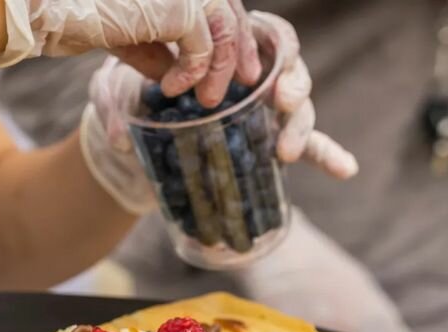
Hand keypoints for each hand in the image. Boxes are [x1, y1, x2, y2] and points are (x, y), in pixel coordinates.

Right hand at [0, 0, 261, 106]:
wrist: (46, 9)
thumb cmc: (73, 15)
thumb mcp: (125, 35)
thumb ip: (154, 47)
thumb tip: (174, 70)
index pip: (216, 0)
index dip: (232, 31)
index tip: (239, 66)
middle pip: (230, 7)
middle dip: (241, 48)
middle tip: (245, 83)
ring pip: (225, 26)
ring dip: (221, 68)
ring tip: (206, 100)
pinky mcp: (177, 5)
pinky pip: (202, 47)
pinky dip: (193, 73)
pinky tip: (171, 89)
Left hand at [79, 12, 357, 214]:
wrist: (132, 122)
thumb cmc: (128, 95)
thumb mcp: (114, 93)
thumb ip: (114, 108)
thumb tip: (119, 141)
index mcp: (223, 44)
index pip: (265, 34)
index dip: (271, 47)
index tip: (257, 77)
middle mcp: (249, 73)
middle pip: (289, 69)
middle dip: (292, 84)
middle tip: (280, 103)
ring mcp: (260, 107)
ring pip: (297, 107)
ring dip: (300, 125)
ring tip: (286, 152)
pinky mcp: (263, 137)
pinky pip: (305, 142)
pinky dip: (326, 153)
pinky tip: (347, 169)